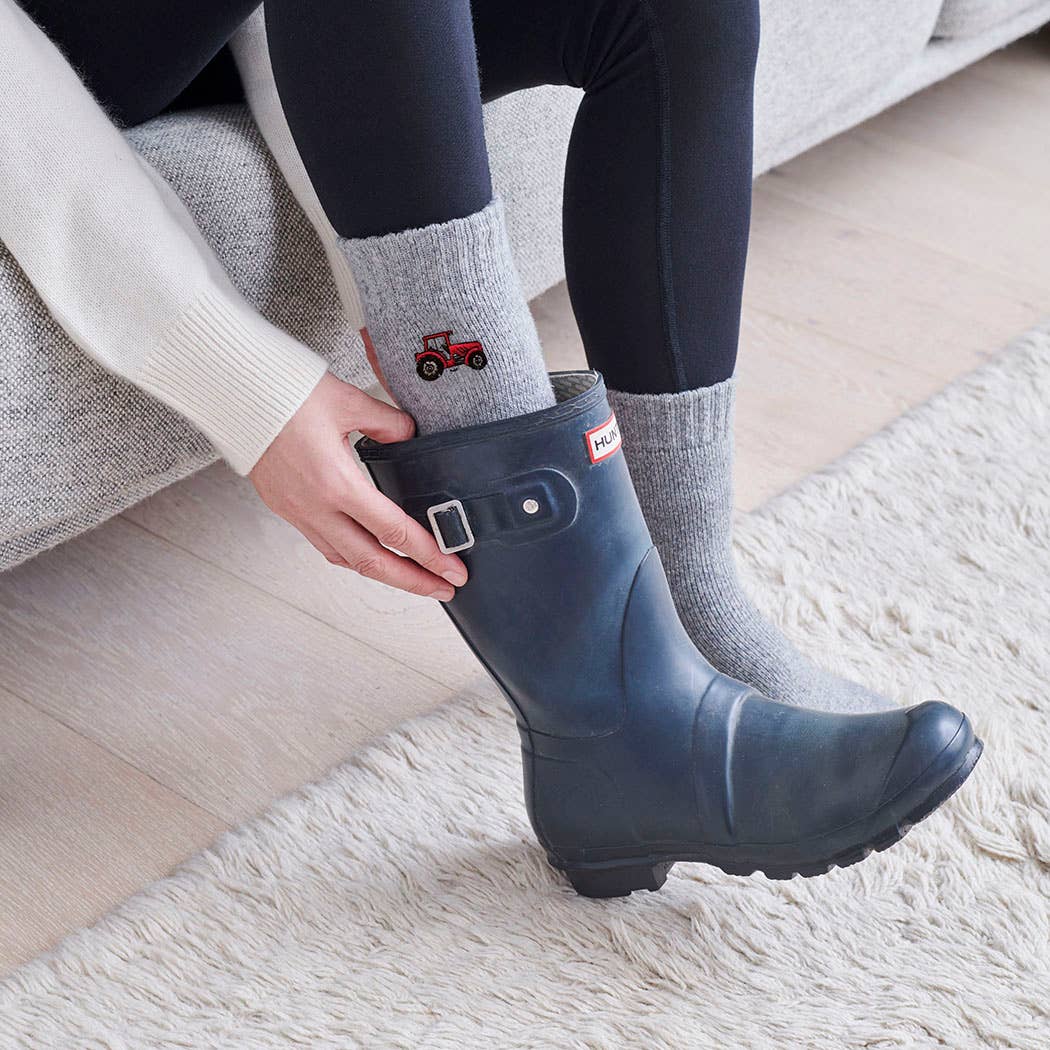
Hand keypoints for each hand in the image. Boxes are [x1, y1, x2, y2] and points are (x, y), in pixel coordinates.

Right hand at [250, 372, 467, 599]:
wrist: (233, 393)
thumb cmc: (285, 392)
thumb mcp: (349, 402)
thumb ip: (388, 424)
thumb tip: (410, 437)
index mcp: (337, 483)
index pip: (393, 531)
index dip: (428, 555)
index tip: (452, 569)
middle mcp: (316, 507)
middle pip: (372, 562)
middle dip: (413, 581)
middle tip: (443, 589)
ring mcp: (297, 512)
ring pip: (345, 559)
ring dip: (382, 573)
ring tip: (412, 577)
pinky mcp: (284, 508)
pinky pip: (324, 545)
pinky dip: (352, 557)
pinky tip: (369, 554)